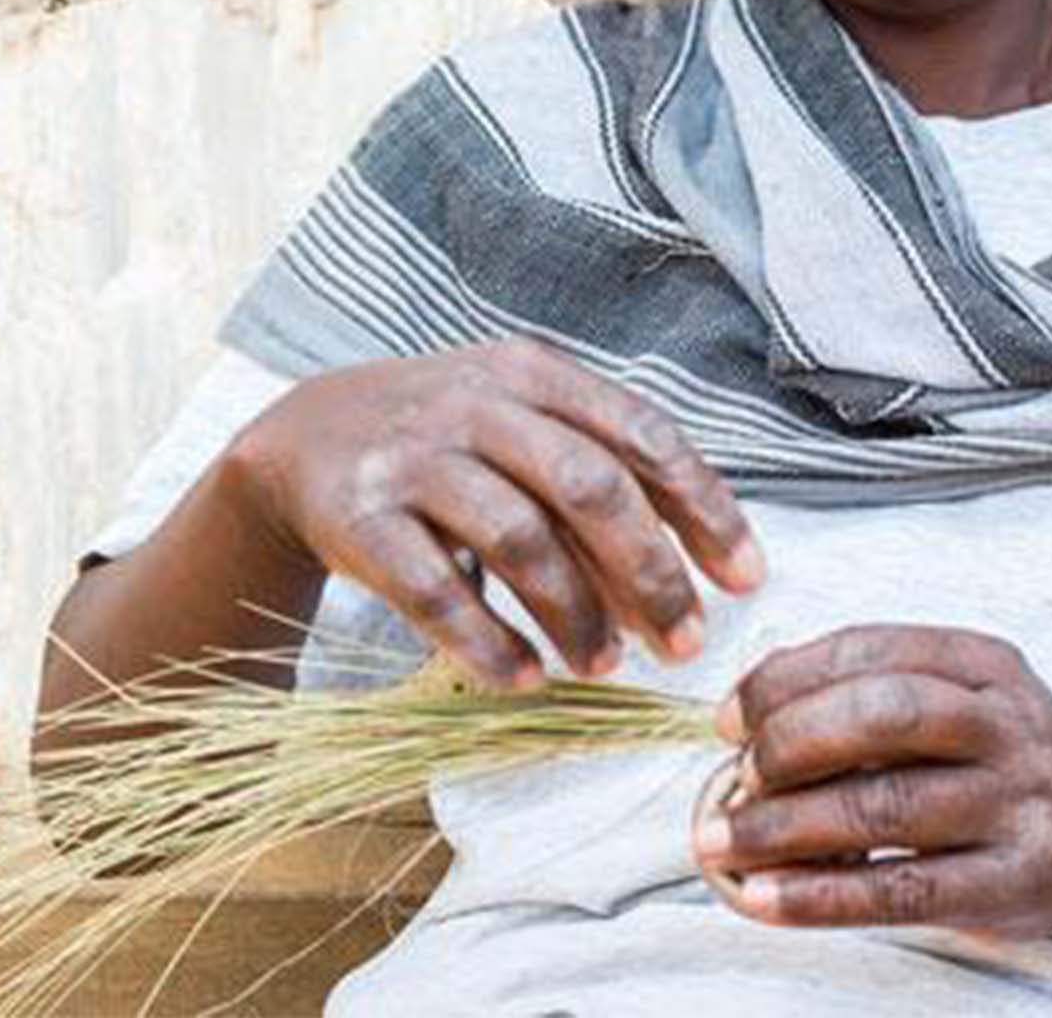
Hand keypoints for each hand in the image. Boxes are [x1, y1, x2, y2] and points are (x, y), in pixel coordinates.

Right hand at [228, 338, 764, 688]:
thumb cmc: (451, 439)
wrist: (305, 437)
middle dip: (649, 572)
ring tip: (606, 666)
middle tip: (687, 642)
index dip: (703, 508)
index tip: (747, 579)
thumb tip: (699, 568)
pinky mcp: (359, 517)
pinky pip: (433, 589)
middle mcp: (479, 404)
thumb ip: (603, 473)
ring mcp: (415, 458)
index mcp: (536, 373)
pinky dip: (485, 640)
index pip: (642, 434)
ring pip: (518, 539)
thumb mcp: (524, 420)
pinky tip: (522, 677)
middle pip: (587, 486)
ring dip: (574, 613)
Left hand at [692, 624, 1051, 936]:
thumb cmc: (999, 757)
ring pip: (884, 807)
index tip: (730, 716)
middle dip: (789, 743)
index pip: (870, 649)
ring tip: (722, 840)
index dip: (786, 678)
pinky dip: (821, 896)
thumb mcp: (959, 692)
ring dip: (785, 827)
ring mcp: (1015, 804)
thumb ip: (871, 684)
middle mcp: (1006, 724)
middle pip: (881, 716)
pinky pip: (901, 891)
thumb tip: (752, 701)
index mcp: (983, 661)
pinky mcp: (1012, 883)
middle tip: (735, 776)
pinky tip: (764, 898)